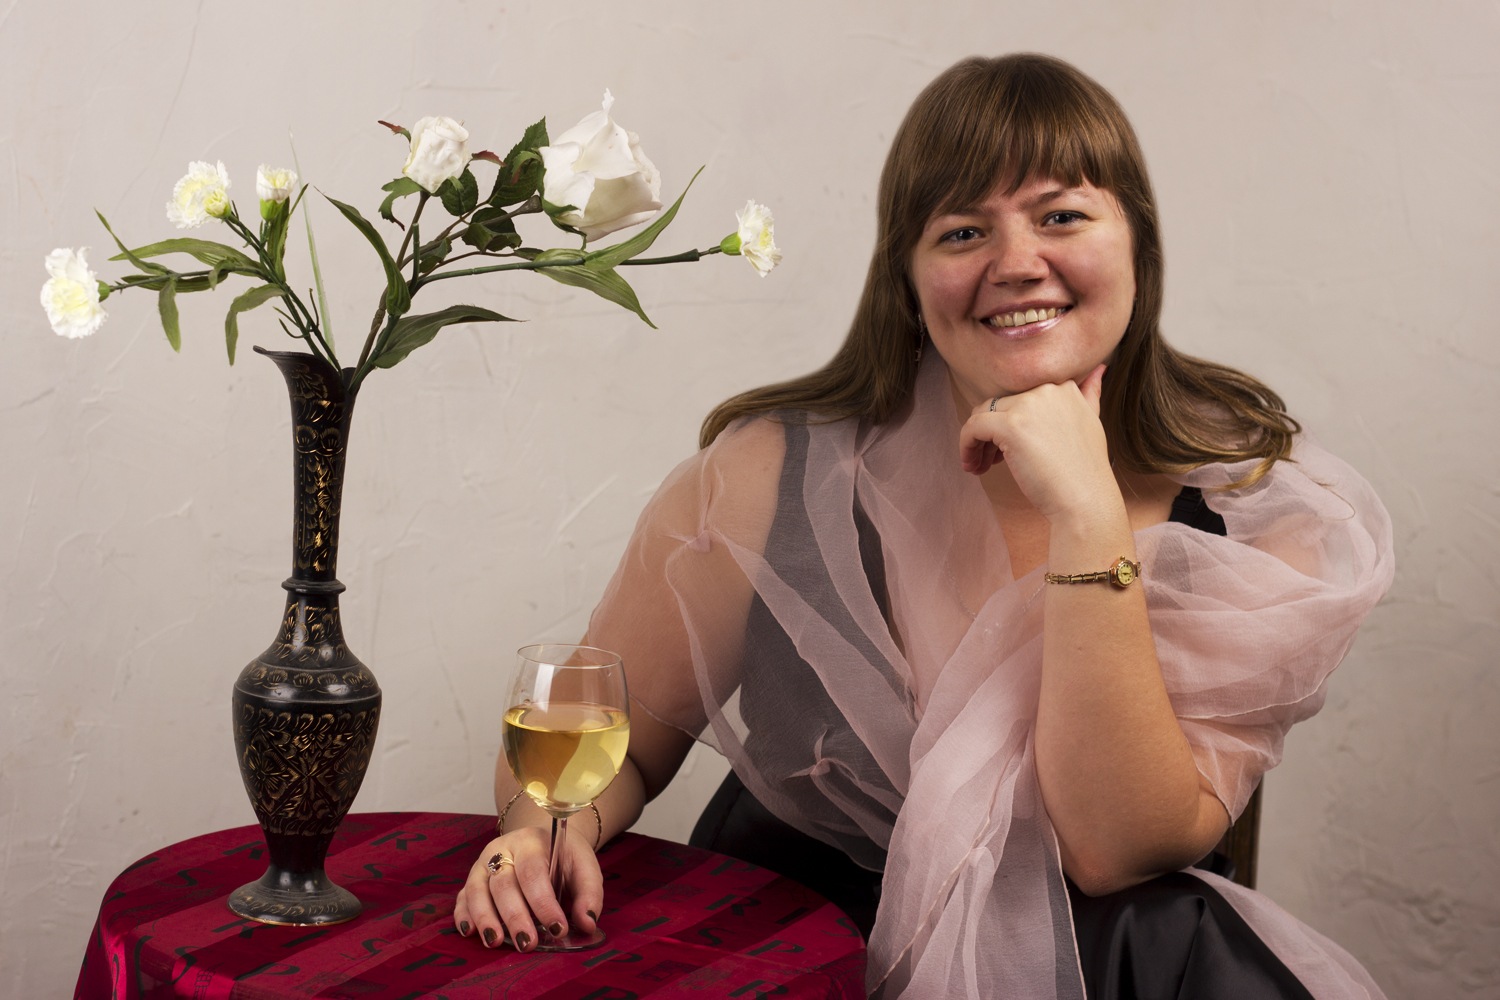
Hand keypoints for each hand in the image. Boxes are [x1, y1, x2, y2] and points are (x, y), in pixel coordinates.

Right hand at [453, 825, 603, 951]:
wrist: (545, 841)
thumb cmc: (564, 857)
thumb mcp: (584, 867)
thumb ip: (589, 894)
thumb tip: (588, 923)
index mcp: (532, 841)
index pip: (534, 873)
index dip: (543, 903)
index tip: (558, 929)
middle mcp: (502, 849)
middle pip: (503, 884)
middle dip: (514, 916)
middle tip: (527, 943)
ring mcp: (483, 863)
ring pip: (477, 890)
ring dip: (485, 918)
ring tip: (495, 942)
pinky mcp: (473, 878)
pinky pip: (462, 897)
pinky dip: (463, 915)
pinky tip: (470, 932)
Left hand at [957, 364, 1116, 520]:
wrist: (1086, 502)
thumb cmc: (1085, 472)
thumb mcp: (1093, 423)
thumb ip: (1089, 395)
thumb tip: (1098, 368)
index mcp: (1064, 387)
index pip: (1020, 396)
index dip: (1011, 419)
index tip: (1010, 446)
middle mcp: (1047, 390)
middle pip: (1000, 405)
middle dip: (992, 432)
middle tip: (992, 461)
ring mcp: (1028, 405)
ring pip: (983, 414)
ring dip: (977, 440)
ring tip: (981, 465)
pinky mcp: (1010, 426)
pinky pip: (972, 428)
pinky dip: (966, 446)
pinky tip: (972, 466)